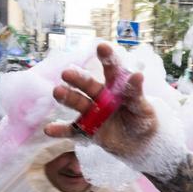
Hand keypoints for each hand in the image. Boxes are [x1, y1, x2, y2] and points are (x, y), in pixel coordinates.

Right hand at [44, 43, 157, 158]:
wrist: (141, 144)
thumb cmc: (143, 120)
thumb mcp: (143, 108)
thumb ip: (136, 94)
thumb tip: (137, 74)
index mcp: (117, 87)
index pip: (112, 70)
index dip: (108, 59)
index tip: (102, 47)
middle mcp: (102, 97)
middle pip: (89, 85)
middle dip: (78, 79)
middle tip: (66, 73)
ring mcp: (93, 113)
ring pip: (78, 103)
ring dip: (67, 97)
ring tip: (57, 92)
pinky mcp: (87, 130)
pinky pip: (73, 130)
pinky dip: (61, 130)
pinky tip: (49, 129)